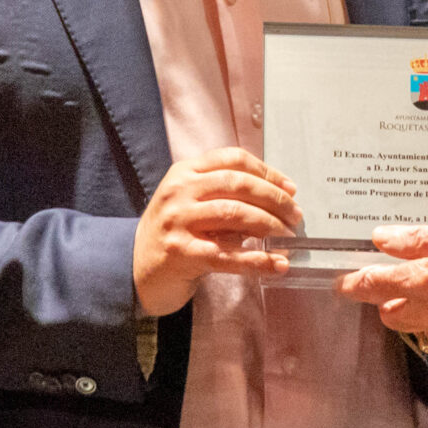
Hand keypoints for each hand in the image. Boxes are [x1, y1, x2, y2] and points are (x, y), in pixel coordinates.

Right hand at [133, 148, 298, 316]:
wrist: (133, 268)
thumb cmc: (172, 234)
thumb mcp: (191, 203)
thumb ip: (224, 196)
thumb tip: (278, 201)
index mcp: (184, 172)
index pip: (233, 160)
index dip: (267, 172)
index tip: (290, 188)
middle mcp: (179, 192)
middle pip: (238, 185)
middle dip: (274, 199)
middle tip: (295, 215)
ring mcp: (178, 221)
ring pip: (236, 215)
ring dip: (270, 225)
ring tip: (289, 236)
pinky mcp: (181, 253)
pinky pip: (228, 255)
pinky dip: (258, 260)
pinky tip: (277, 264)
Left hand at [336, 223, 427, 354]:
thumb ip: (417, 240)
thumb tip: (383, 238)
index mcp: (419, 283)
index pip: (370, 286)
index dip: (352, 283)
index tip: (343, 280)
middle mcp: (427, 313)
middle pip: (389, 312)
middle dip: (388, 299)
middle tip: (402, 278)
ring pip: (416, 325)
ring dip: (417, 310)